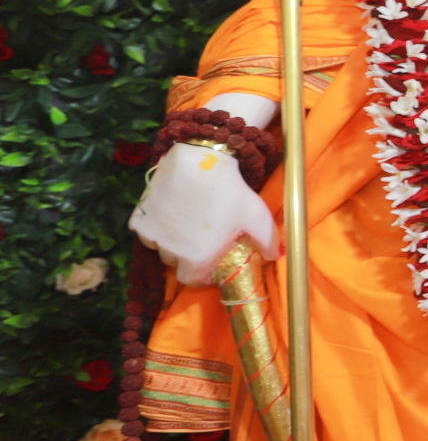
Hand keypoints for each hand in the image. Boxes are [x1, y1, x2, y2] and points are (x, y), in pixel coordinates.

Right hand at [130, 141, 276, 284]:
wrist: (198, 160)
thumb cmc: (230, 190)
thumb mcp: (257, 216)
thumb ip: (268, 240)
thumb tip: (274, 257)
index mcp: (197, 258)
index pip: (191, 280)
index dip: (200, 272)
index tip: (208, 260)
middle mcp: (170, 251)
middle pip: (175, 262)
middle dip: (186, 254)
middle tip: (200, 237)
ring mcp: (151, 235)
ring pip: (159, 247)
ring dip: (170, 241)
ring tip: (186, 222)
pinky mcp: (138, 218)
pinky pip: (145, 231)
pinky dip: (155, 227)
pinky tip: (171, 212)